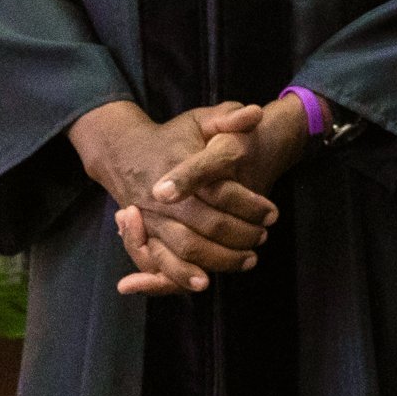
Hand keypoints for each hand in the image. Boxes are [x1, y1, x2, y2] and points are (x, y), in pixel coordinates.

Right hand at [106, 96, 310, 297]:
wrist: (124, 151)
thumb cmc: (172, 137)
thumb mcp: (200, 119)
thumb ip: (228, 117)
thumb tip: (255, 114)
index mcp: (179, 166)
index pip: (220, 191)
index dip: (249, 205)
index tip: (272, 212)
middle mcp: (162, 197)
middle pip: (207, 225)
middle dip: (240, 235)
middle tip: (263, 237)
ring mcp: (150, 218)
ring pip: (186, 248)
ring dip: (220, 259)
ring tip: (248, 260)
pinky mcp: (143, 234)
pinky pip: (160, 262)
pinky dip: (180, 276)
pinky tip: (204, 282)